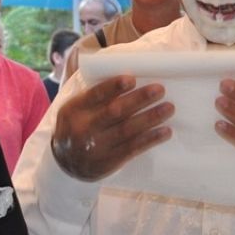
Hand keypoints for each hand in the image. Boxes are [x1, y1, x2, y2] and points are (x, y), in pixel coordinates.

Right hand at [51, 76, 172, 180]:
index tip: (131, 79)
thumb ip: (91, 93)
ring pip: (127, 130)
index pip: (94, 96)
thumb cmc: (75, 127)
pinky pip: (133, 149)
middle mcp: (83, 128)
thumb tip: (118, 70)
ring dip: (150, 118)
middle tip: (159, 89)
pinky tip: (165, 131)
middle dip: (139, 100)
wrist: (66, 164)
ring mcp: (96, 147)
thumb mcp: (72, 109)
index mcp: (73, 110)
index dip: (113, 87)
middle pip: (114, 112)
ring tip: (169, 108)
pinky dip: (150, 139)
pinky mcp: (109, 162)